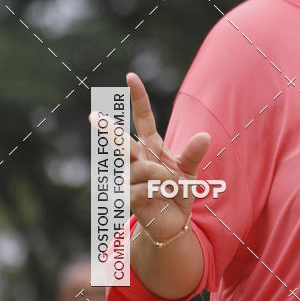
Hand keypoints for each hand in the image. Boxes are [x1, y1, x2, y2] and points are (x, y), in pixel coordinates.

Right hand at [91, 72, 210, 244]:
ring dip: (162, 176)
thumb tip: (205, 135)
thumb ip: (193, 154)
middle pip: (122, 141)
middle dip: (109, 130)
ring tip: (172, 186)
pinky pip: (141, 188)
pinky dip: (157, 191)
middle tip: (94, 116)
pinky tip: (162, 196)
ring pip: (141, 168)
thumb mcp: (190, 171)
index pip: (143, 119)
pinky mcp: (129, 198)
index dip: (138, 98)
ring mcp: (130, 178)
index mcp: (152, 147)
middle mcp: (137, 160)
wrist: (174, 223)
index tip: (131, 77)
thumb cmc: (178, 193)